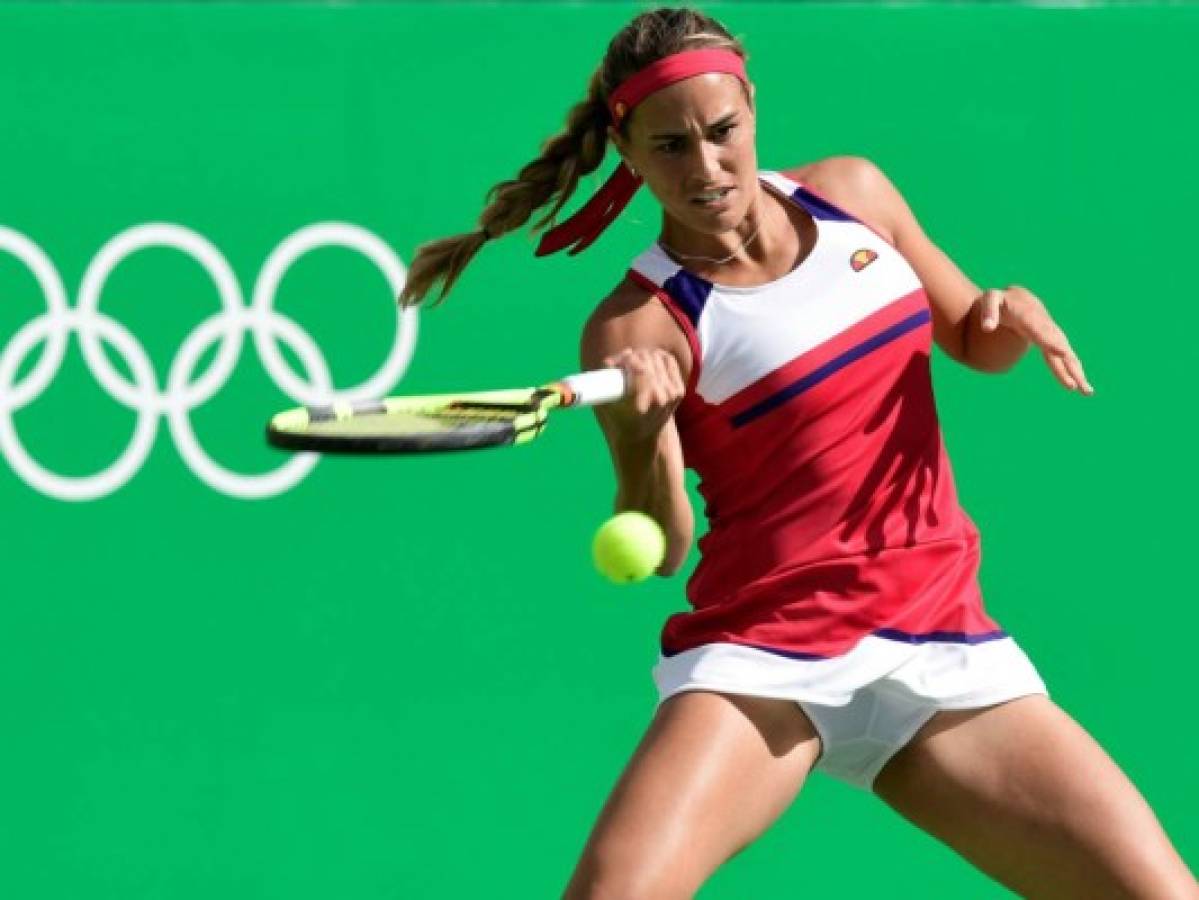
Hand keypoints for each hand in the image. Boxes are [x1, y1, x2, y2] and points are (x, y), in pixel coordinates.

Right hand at [603, 347, 685, 440]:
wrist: (641, 437)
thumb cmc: (617, 418)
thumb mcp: (604, 401)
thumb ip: (607, 376)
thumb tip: (626, 353)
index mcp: (640, 405)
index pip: (640, 370)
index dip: (629, 359)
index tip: (620, 360)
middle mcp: (660, 399)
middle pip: (649, 360)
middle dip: (635, 356)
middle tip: (624, 360)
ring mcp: (672, 395)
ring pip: (658, 357)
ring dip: (645, 355)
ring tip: (634, 362)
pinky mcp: (679, 391)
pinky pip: (669, 361)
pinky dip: (657, 357)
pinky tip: (648, 361)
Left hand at [979, 286, 1093, 394]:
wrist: (1018, 297)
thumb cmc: (1000, 300)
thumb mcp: (990, 300)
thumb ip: (989, 312)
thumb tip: (986, 328)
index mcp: (1028, 313)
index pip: (1039, 328)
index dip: (1050, 340)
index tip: (1062, 352)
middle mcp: (1045, 325)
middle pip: (1058, 345)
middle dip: (1068, 362)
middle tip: (1076, 380)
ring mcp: (1051, 334)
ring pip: (1065, 353)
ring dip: (1075, 371)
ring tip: (1086, 390)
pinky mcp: (1052, 341)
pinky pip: (1061, 358)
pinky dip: (1070, 370)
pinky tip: (1076, 386)